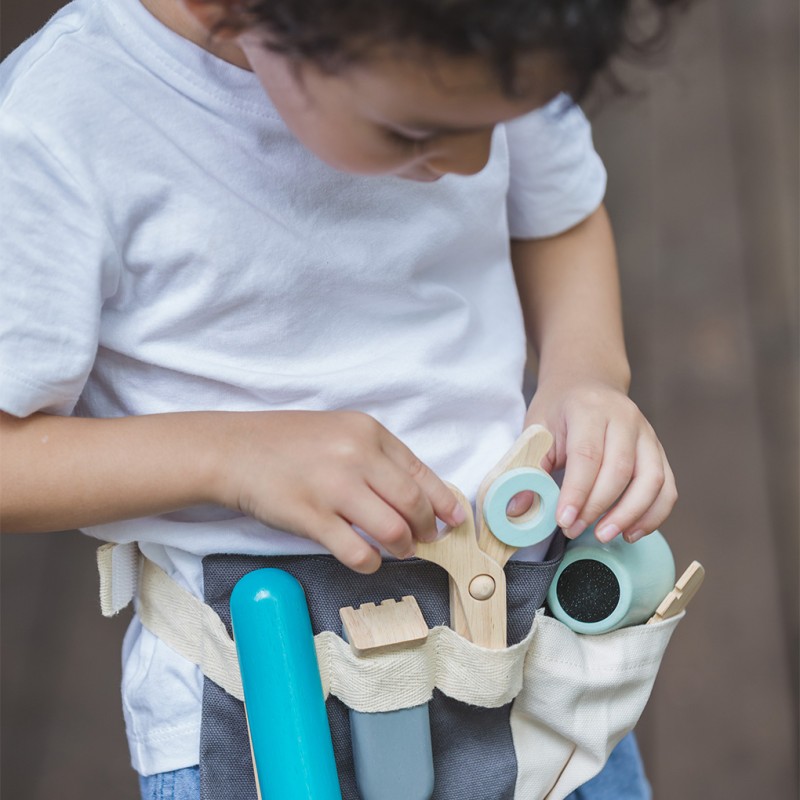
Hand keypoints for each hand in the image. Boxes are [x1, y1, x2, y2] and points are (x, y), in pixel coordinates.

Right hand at [217, 410, 464, 572]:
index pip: (421, 472)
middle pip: (414, 504)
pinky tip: (367, 560)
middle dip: (427, 529)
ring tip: (398, 550)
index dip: (444, 501)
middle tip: (425, 539)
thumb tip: (417, 494)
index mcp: (368, 432)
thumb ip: (377, 457)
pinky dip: (370, 563)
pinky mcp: (311, 518)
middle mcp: (356, 456)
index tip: (455, 518)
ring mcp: (334, 487)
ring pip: (393, 531)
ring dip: (403, 548)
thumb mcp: (340, 432)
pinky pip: (357, 552)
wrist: (234, 449)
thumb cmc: (288, 442)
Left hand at [524, 378, 676, 542]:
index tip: (564, 520)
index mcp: (589, 409)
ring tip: (604, 535)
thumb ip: (528, 468)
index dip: (577, 492)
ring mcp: (647, 434)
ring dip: (630, 514)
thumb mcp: (536, 429)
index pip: (587, 455)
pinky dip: (654, 514)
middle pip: (620, 470)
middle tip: (574, 529)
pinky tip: (632, 531)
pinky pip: (666, 487)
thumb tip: (517, 509)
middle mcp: (624, 419)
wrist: (587, 382)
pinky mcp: (658, 451)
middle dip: (598, 507)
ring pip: (651, 480)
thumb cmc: (559, 410)